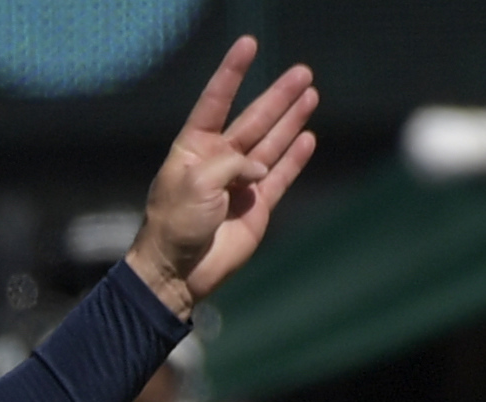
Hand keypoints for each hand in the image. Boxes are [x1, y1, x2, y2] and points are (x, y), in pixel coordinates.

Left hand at [122, 39, 320, 316]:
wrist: (178, 273)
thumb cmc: (175, 225)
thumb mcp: (196, 182)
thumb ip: (232, 164)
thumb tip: (261, 167)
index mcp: (193, 150)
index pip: (215, 102)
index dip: (231, 74)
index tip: (248, 45)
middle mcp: (218, 162)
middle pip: (253, 120)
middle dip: (277, 96)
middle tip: (302, 72)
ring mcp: (240, 184)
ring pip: (271, 144)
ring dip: (291, 120)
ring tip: (310, 93)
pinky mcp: (257, 207)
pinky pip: (281, 176)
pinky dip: (295, 157)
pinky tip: (308, 137)